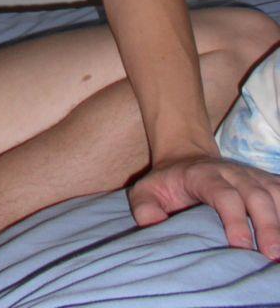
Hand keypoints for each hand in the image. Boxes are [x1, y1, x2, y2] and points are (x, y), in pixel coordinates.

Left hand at [129, 154, 279, 259]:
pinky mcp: (264, 182)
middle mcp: (232, 173)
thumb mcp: (145, 190)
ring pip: (274, 193)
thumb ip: (145, 208)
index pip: (224, 194)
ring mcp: (251, 176)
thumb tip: (156, 226)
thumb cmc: (167, 182)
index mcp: (203, 175)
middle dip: (267, 224)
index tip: (240, 247)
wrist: (186, 157)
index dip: (234, 219)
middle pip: (256, 195)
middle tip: (271, 255)